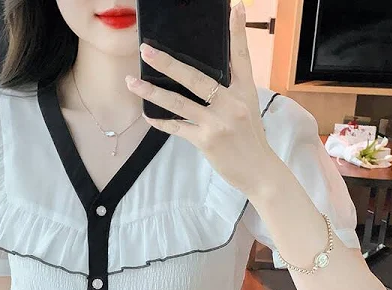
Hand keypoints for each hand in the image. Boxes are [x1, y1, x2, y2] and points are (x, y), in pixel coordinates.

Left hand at [125, 0, 280, 198]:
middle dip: (168, 63)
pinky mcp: (206, 140)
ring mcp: (218, 122)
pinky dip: (161, 121)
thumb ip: (231, 91)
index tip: (232, 8)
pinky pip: (178, 128)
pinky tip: (147, 114)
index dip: (236, 32)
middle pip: (196, 77)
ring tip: (132, 81)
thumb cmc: (251, 140)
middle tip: (146, 50)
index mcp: (244, 92)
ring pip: (179, 102)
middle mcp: (231, 103)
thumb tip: (206, 80)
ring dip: (152, 91)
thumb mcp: (248, 109)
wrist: (259, 171)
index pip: (241, 56)